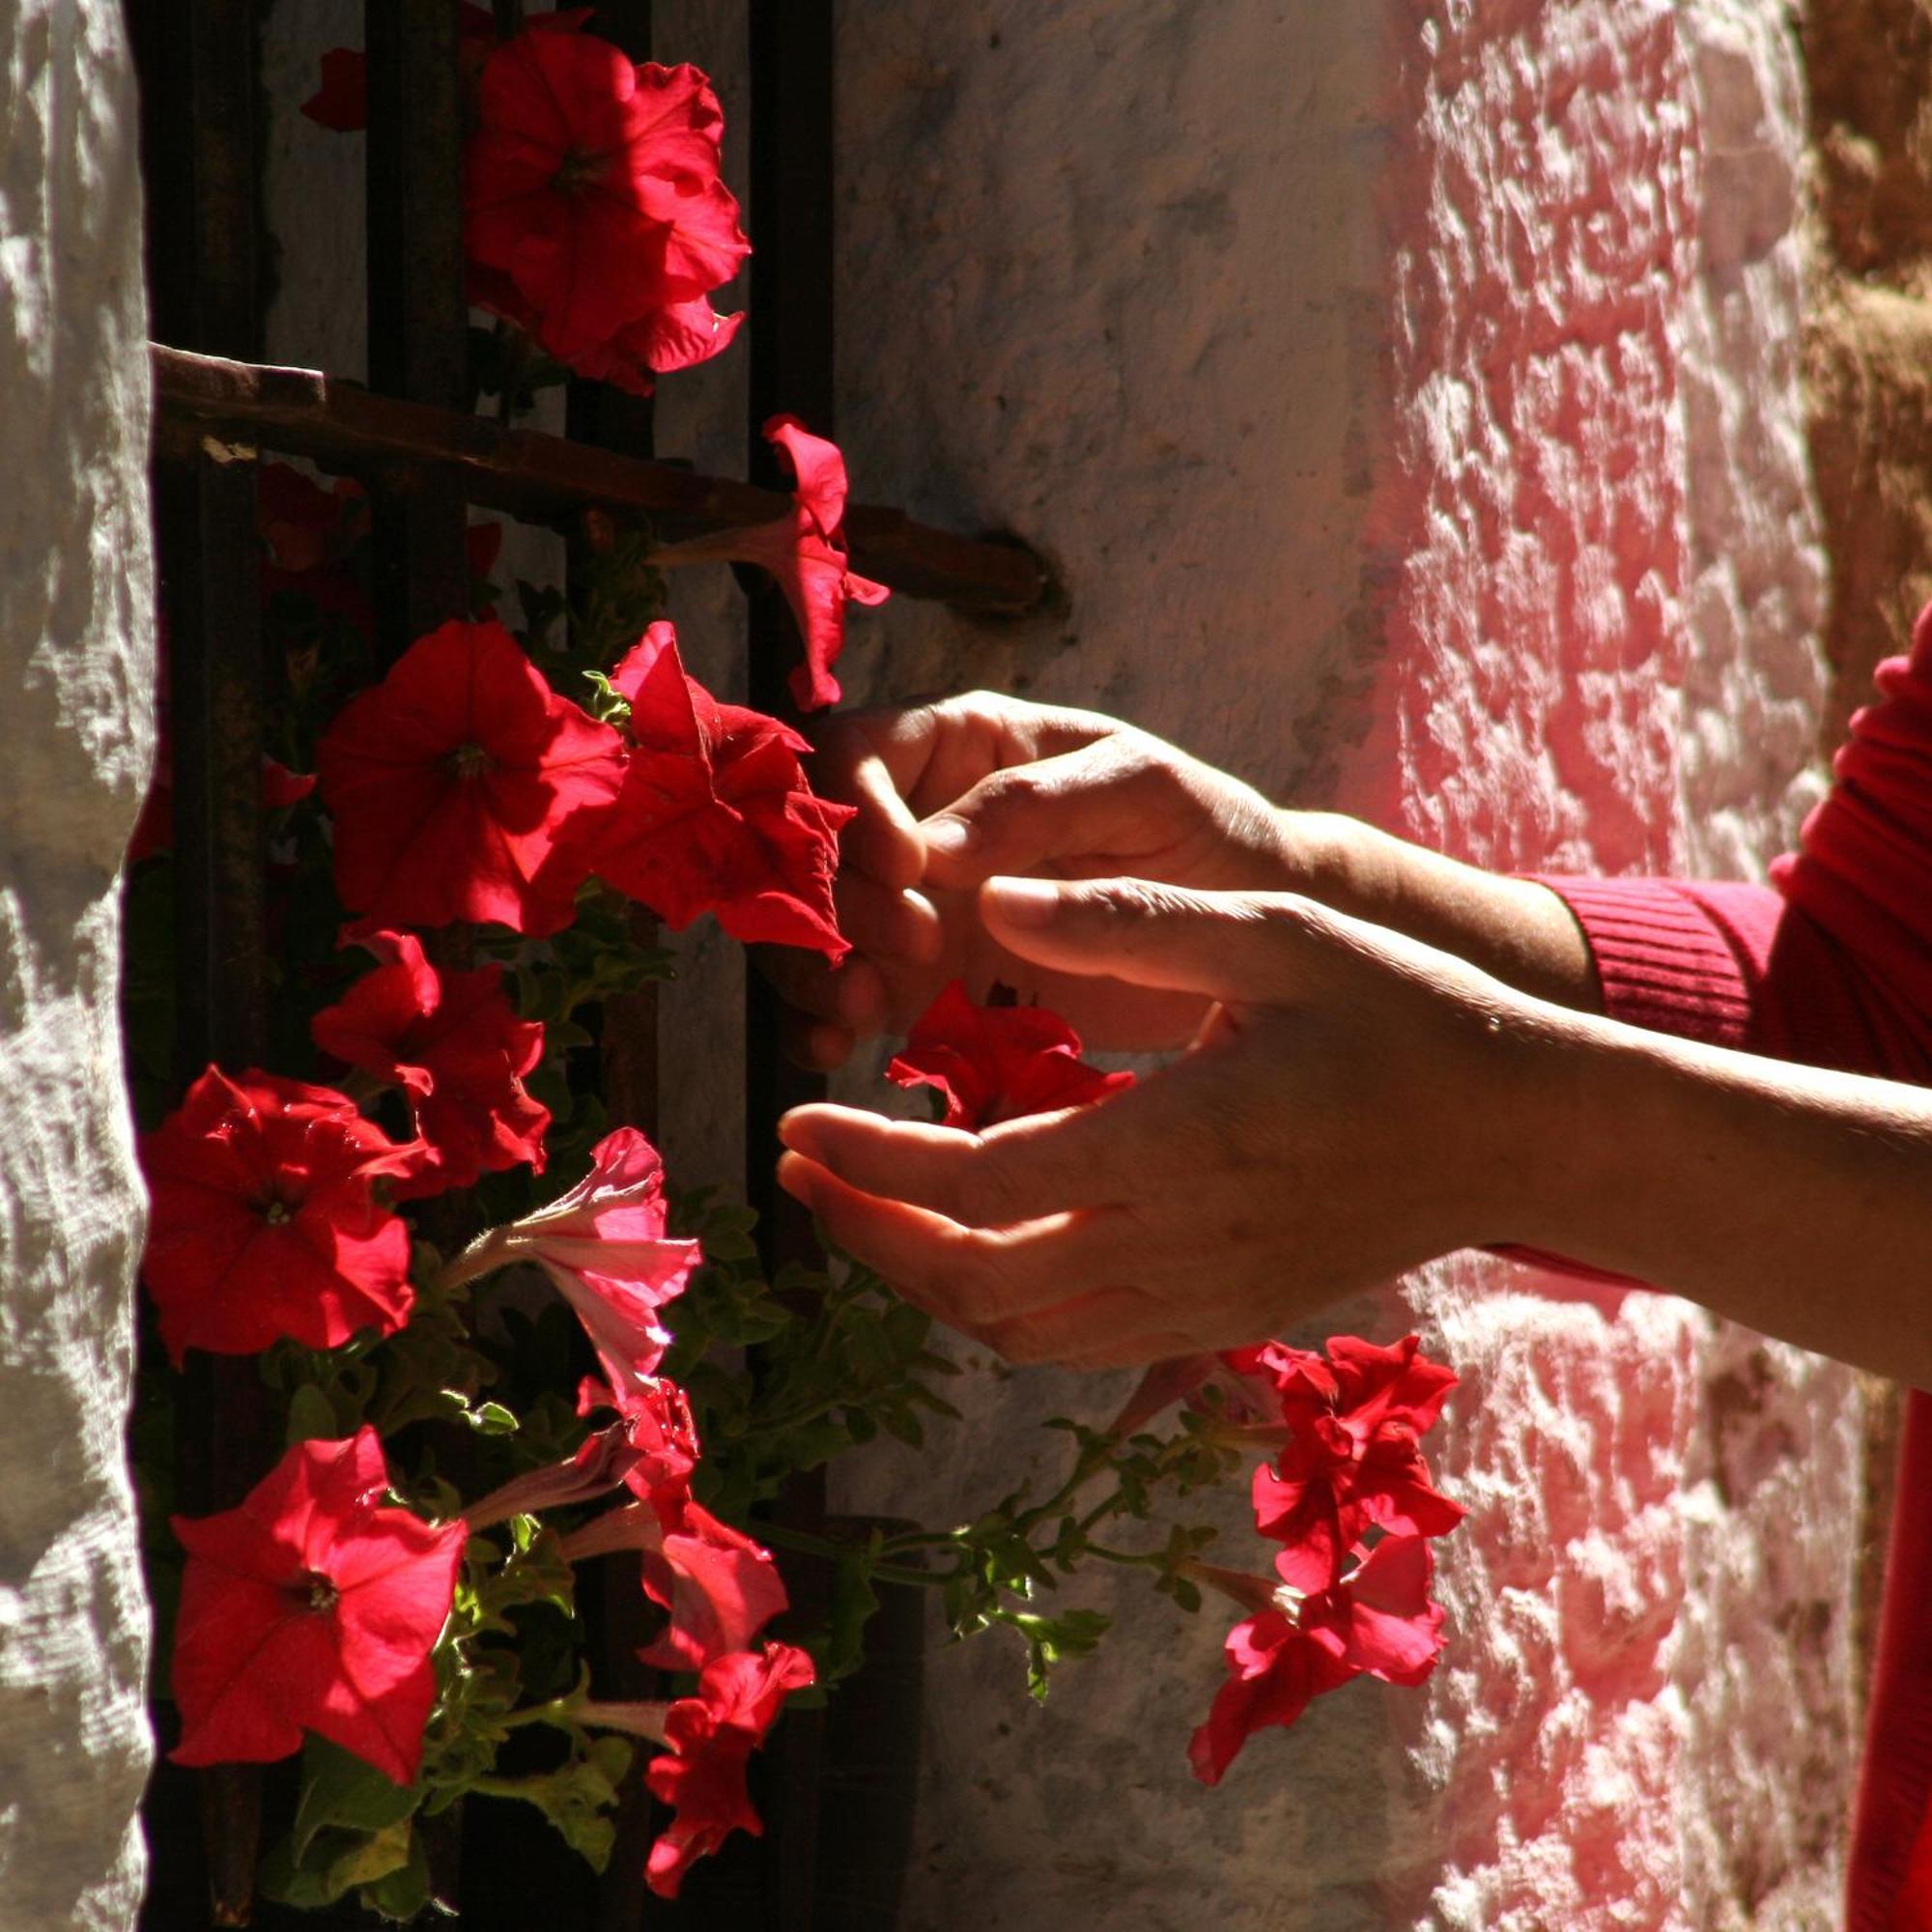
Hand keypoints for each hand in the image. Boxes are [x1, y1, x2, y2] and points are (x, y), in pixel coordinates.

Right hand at [768, 693, 1323, 1066]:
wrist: (1251, 935)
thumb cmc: (1202, 832)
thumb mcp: (1141, 790)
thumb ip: (1040, 802)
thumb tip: (933, 847)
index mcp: (963, 747)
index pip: (855, 754)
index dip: (856, 811)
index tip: (911, 871)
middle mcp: (919, 823)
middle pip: (813, 848)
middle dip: (835, 898)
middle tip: (911, 945)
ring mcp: (915, 909)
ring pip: (813, 927)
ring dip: (814, 965)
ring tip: (862, 1005)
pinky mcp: (924, 987)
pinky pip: (845, 999)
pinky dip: (823, 1021)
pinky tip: (835, 1045)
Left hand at [775, 875, 1547, 1366]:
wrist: (1520, 1132)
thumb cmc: (1401, 1014)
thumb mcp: (1275, 933)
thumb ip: (1129, 921)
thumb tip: (998, 902)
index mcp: (1181, 1143)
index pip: (980, 1182)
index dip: (871, 1161)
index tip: (796, 1123)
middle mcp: (1181, 1242)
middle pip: (976, 1279)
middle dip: (867, 1230)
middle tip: (799, 1171)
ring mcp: (1203, 1298)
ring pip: (1018, 1332)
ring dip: (920, 1279)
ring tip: (862, 1208)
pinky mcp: (1223, 1318)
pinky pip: (1077, 1345)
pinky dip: (995, 1309)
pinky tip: (967, 1247)